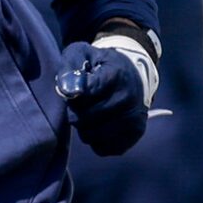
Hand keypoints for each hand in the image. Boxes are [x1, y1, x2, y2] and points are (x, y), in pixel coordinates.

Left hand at [56, 39, 150, 156]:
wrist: (133, 76)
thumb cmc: (101, 66)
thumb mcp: (82, 53)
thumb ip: (69, 67)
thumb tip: (69, 91)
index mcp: (115, 75)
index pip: (81, 94)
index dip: (72, 94)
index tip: (76, 87)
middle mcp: (128, 98)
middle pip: (83, 119)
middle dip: (75, 112)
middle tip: (81, 102)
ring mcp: (133, 118)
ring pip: (91, 136)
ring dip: (84, 128)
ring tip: (91, 113)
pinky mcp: (134, 134)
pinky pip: (102, 148)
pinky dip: (96, 139)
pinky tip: (100, 124)